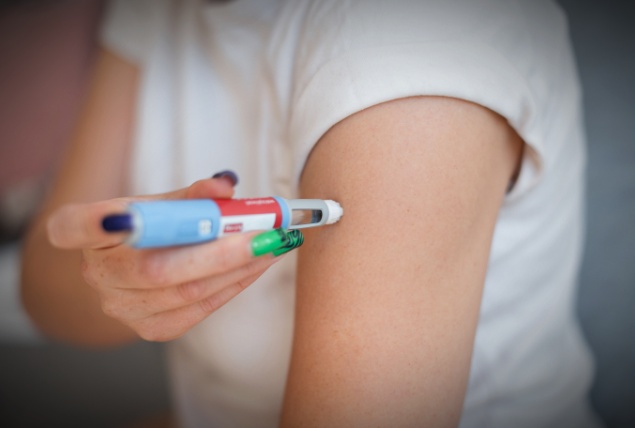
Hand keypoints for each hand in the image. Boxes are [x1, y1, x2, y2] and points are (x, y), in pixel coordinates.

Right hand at [46, 174, 301, 341]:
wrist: (138, 268)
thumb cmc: (152, 227)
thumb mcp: (162, 202)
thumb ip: (192, 194)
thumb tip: (227, 185)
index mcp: (87, 231)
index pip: (73, 228)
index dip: (93, 224)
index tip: (119, 214)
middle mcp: (97, 274)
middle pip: (158, 269)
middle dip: (223, 252)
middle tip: (268, 234)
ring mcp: (121, 307)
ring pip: (187, 293)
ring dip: (240, 269)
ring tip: (274, 246)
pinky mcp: (150, 328)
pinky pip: (200, 310)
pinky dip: (234, 286)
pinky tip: (256, 267)